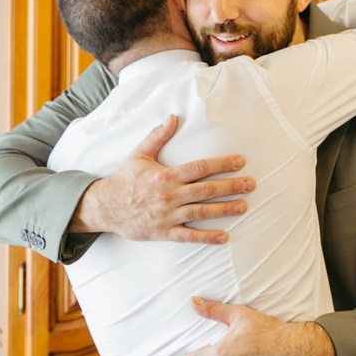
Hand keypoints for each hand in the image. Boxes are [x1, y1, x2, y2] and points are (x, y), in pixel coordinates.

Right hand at [69, 115, 253, 242]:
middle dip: (231, 186)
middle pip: (206, 189)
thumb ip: (158, 136)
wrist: (103, 207)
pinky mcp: (164, 232)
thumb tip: (173, 117)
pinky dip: (207, 237)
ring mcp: (168, 215)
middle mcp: (169, 195)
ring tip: (244, 206)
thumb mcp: (139, 154)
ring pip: (201, 212)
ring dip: (225, 209)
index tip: (240, 161)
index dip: (222, 164)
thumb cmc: (124, 179)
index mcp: (166, 176)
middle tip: (251, 184)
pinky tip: (224, 236)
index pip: (199, 168)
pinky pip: (189, 236)